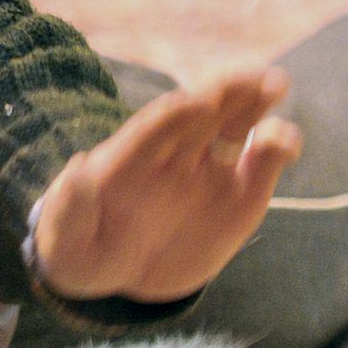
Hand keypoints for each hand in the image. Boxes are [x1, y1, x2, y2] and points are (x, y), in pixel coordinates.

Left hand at [28, 66, 301, 305]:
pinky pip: (262, 161)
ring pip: (234, 125)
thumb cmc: (80, 249)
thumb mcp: (62, 239)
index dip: (174, 116)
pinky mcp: (239, 193)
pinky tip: (285, 143)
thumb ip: (69, 209)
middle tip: (253, 77)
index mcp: (127, 160)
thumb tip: (76, 173)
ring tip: (276, 84)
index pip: (152, 129)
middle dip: (224, 92)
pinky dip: (277, 147)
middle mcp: (172, 155)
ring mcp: (208, 170)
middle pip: (200, 113)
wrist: (114, 270)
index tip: (196, 104)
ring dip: (254, 102)